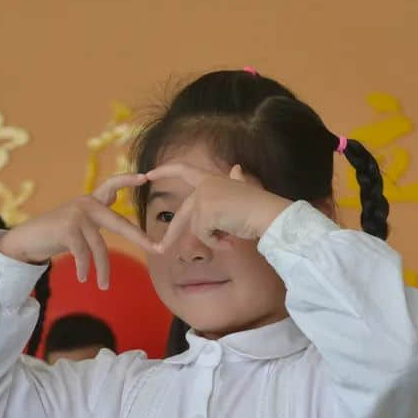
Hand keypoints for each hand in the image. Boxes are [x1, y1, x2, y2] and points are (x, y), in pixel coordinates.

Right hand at [0, 174, 156, 288]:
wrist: (26, 240)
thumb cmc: (56, 234)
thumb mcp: (80, 224)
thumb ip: (98, 220)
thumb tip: (121, 217)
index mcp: (91, 202)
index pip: (111, 185)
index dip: (127, 179)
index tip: (144, 176)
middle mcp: (86, 204)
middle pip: (119, 224)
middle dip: (140, 238)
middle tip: (157, 249)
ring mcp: (76, 214)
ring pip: (99, 246)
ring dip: (103, 269)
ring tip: (104, 286)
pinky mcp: (67, 228)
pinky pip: (83, 253)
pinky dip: (85, 267)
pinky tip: (83, 278)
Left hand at [144, 163, 290, 250]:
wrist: (269, 214)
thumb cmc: (260, 205)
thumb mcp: (244, 190)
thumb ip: (236, 181)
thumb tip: (237, 168)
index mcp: (212, 179)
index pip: (184, 170)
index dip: (166, 170)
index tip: (149, 174)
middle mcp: (204, 186)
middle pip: (183, 214)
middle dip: (171, 234)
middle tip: (159, 248)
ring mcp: (203, 199)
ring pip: (197, 229)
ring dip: (213, 239)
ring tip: (232, 236)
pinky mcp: (205, 213)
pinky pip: (204, 236)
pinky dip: (217, 242)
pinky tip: (231, 238)